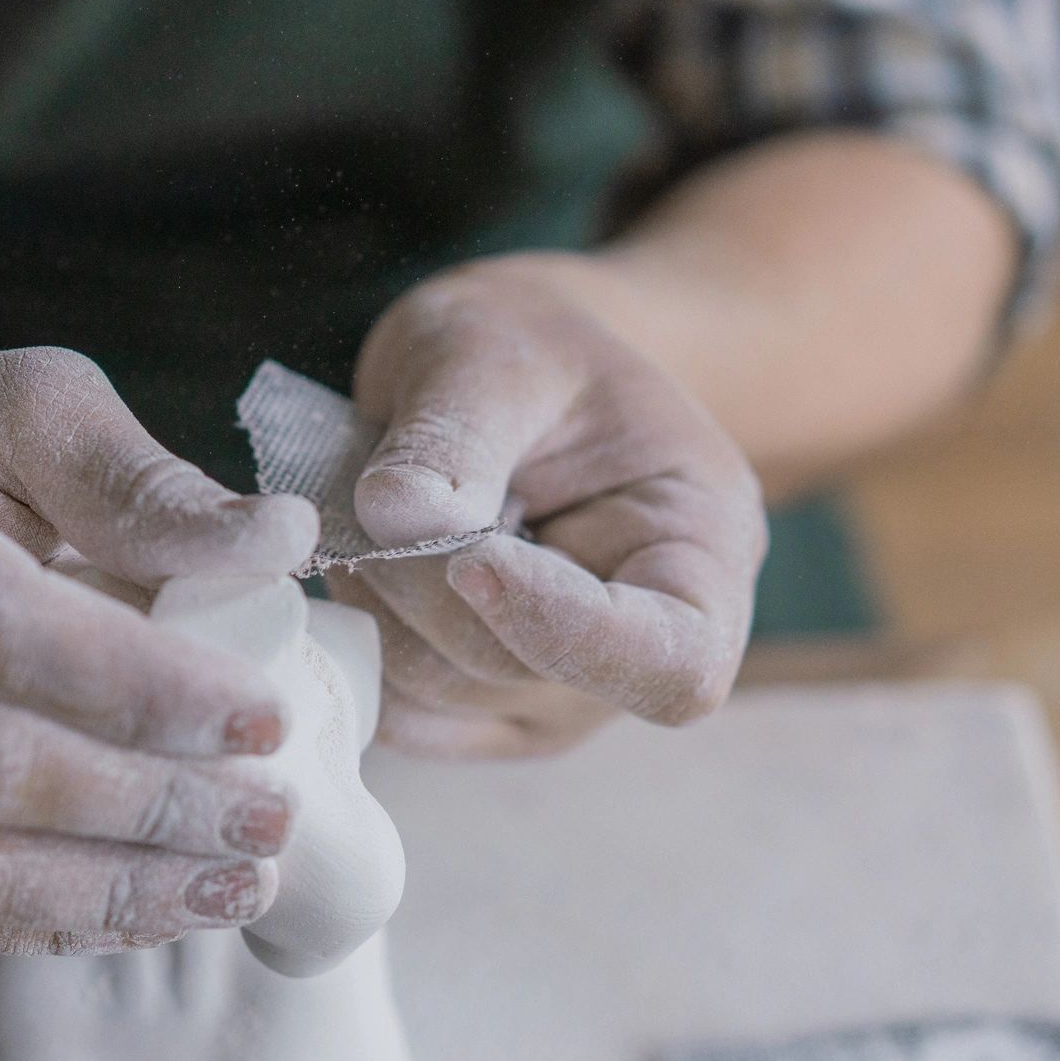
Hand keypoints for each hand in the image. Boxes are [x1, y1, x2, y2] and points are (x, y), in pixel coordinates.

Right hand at [0, 348, 318, 952]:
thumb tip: (279, 541)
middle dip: (147, 809)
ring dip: (108, 890)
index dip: (142, 691)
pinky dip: (47, 921)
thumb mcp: (26, 408)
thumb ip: (140, 481)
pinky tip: (148, 904)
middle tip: (272, 822)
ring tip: (234, 883)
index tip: (267, 721)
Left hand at [335, 253, 766, 757]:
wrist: (506, 383)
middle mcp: (639, 649)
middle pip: (523, 672)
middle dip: (427, 583)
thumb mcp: (492, 349)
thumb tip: (396, 516)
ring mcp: (557, 693)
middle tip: (380, 488)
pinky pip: (400, 711)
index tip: (471, 557)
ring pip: (444, 693)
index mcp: (701, 554)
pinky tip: (366, 561)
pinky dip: (358, 641)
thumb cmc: (528, 350)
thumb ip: (453, 433)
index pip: (676, 663)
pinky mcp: (477, 708)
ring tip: (378, 509)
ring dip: (381, 604)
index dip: (565, 630)